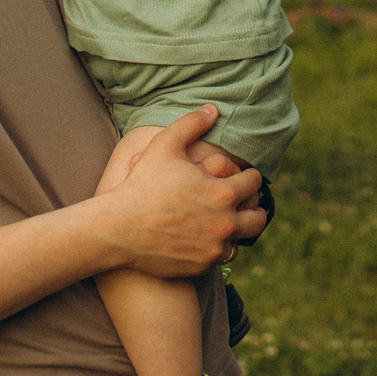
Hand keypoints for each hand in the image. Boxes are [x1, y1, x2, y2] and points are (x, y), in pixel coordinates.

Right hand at [95, 105, 268, 275]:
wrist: (117, 229)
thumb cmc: (141, 184)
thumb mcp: (165, 145)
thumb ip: (191, 124)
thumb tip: (212, 109)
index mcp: (224, 193)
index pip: (254, 183)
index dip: (249, 177)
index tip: (244, 176)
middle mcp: (225, 223)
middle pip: (258, 218)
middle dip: (254, 208)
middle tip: (247, 204)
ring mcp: (214, 248)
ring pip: (240, 241)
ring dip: (237, 231)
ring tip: (229, 222)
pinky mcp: (201, 266)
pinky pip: (221, 258)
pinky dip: (218, 248)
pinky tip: (209, 238)